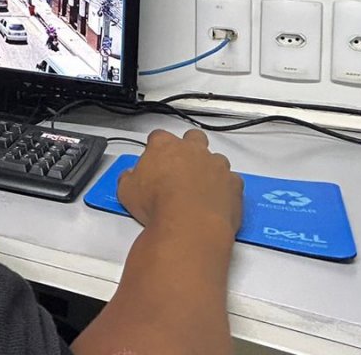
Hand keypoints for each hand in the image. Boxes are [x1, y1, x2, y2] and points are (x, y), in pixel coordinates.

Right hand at [117, 129, 242, 236]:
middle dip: (189, 148)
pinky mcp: (233, 184)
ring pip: (216, 158)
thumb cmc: (158, 204)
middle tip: (181, 167)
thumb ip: (128, 178)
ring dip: (209, 169)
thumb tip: (128, 178)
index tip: (154, 159)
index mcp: (164, 146)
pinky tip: (216, 201)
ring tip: (200, 189)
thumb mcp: (127, 192)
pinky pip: (232, 181)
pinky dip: (226, 189)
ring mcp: (216, 165)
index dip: (156, 147)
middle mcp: (193, 150)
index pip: (158, 136)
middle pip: (193, 137)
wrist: (188, 224)